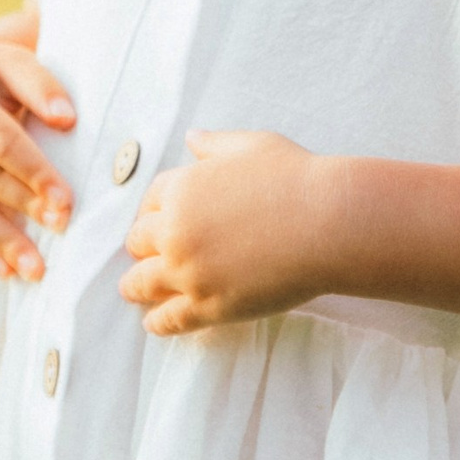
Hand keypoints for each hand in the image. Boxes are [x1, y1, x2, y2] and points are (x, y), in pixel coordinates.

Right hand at [0, 9, 75, 280]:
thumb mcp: (8, 60)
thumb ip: (39, 84)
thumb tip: (67, 119)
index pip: (0, 143)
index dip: (34, 173)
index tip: (65, 201)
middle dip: (24, 208)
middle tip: (61, 231)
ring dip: (2, 242)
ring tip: (36, 270)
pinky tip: (5, 271)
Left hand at [120, 130, 333, 335]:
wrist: (328, 223)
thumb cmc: (296, 178)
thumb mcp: (252, 146)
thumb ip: (215, 145)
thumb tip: (192, 137)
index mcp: (182, 188)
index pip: (149, 201)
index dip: (153, 212)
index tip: (155, 221)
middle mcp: (175, 230)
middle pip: (139, 242)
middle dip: (142, 247)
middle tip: (144, 256)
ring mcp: (188, 272)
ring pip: (142, 283)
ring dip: (134, 286)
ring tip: (132, 290)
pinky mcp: (207, 305)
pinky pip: (168, 319)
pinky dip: (156, 322)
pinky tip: (153, 322)